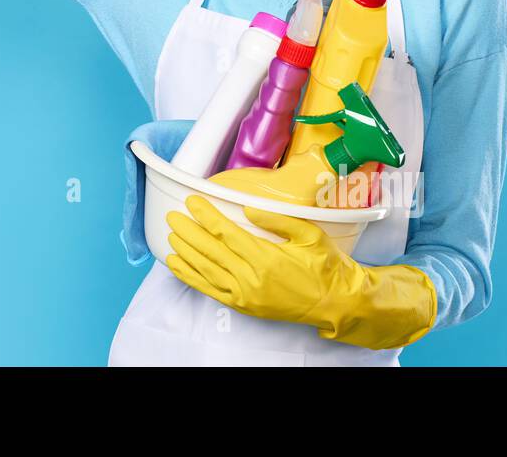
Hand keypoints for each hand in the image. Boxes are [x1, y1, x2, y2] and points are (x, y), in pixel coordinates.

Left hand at [165, 195, 436, 349]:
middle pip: (211, 251)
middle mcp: (252, 278)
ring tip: (170, 235)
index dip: (206, 216)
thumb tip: (248, 208)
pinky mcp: (244, 306)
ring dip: (186, 252)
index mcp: (267, 258)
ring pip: (206, 271)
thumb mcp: (310, 234)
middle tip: (172, 215)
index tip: (192, 201)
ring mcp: (246, 295)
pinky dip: (191, 277)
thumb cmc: (326, 266)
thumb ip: (278, 220)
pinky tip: (178, 265)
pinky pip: (211, 290)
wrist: (336, 302)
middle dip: (189, 231)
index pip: (227, 233)